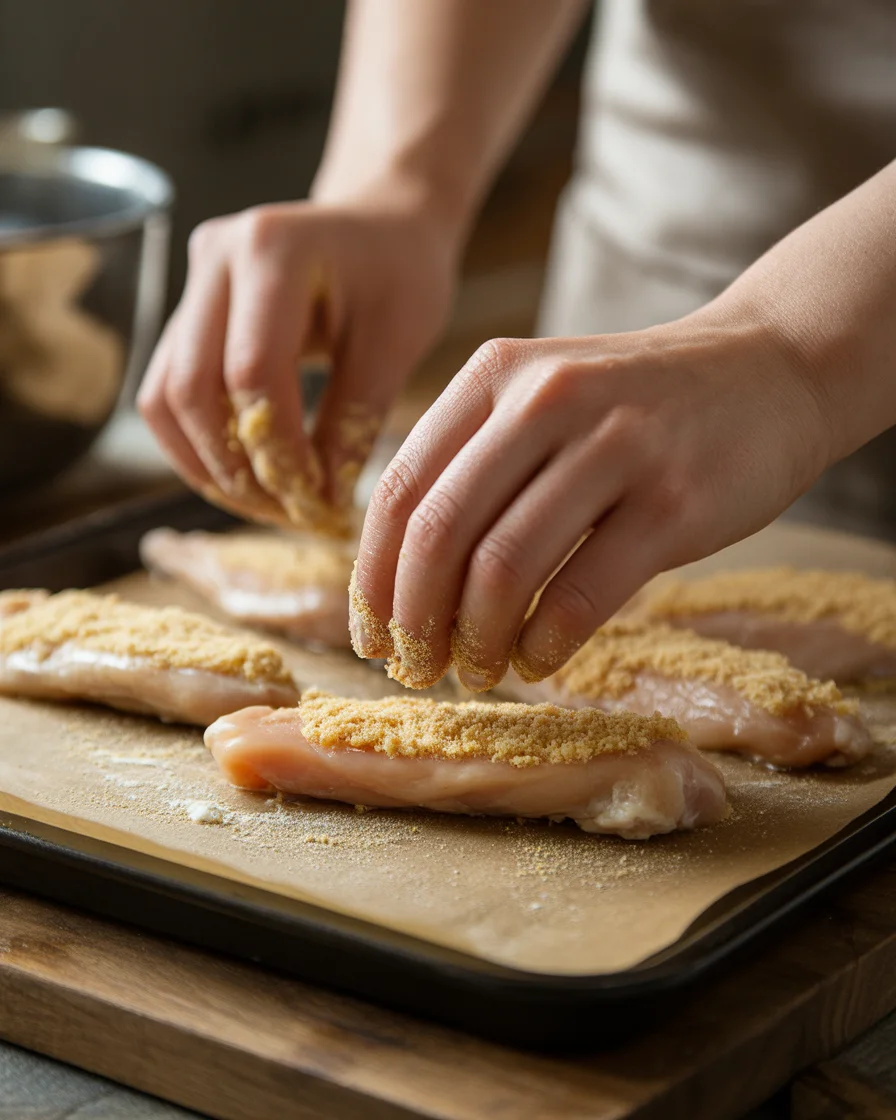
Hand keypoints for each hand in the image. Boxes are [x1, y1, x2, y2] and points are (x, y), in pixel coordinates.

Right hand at [138, 196, 456, 530]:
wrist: (381, 225)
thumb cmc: (400, 274)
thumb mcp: (398, 342)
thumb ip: (355, 419)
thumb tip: (319, 502)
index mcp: (273, 250)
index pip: (252, 372)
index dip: (278, 450)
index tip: (317, 500)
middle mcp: (215, 258)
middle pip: (191, 390)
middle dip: (235, 469)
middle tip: (288, 514)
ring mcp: (191, 284)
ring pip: (164, 398)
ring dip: (207, 466)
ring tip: (266, 506)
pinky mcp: (186, 314)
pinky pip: (169, 392)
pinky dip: (198, 446)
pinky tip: (245, 480)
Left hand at [349, 309, 830, 688]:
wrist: (770, 370)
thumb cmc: (637, 406)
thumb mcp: (542, 397)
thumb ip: (473, 463)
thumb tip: (400, 577)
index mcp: (494, 375)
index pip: (401, 491)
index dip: (372, 578)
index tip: (369, 634)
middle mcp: (545, 399)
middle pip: (439, 534)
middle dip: (413, 619)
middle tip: (414, 668)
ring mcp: (614, 447)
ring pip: (503, 569)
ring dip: (475, 641)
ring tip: (475, 672)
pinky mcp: (673, 502)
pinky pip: (581, 594)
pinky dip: (543, 645)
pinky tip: (535, 661)